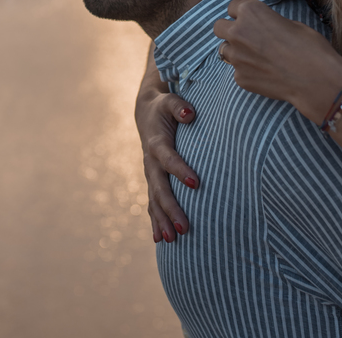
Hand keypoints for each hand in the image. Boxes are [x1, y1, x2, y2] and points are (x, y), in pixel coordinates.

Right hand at [135, 49, 198, 242]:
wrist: (146, 114)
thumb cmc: (164, 108)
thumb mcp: (171, 101)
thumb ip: (179, 107)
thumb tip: (190, 114)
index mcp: (157, 143)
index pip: (168, 158)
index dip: (180, 169)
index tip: (195, 182)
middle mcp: (150, 162)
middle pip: (160, 188)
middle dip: (171, 208)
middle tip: (184, 228)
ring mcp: (150, 174)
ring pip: (154, 201)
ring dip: (162, 221)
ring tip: (171, 240)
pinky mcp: (152, 181)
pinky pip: (152, 204)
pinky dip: (155, 221)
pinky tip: (160, 239)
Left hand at [214, 0, 341, 121]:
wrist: (315, 79)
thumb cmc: (309, 47)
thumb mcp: (291, 23)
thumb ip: (268, 23)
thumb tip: (263, 28)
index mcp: (250, 11)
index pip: (232, 6)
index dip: (241, 13)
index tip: (249, 19)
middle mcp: (237, 31)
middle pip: (219, 27)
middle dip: (229, 30)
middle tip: (245, 37)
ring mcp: (236, 56)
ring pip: (224, 50)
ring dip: (236, 51)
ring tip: (257, 57)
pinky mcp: (239, 78)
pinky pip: (237, 71)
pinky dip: (247, 71)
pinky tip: (265, 74)